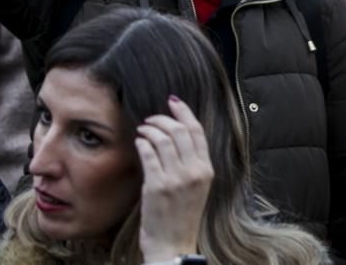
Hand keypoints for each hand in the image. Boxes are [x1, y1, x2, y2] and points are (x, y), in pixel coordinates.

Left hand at [135, 96, 213, 262]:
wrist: (173, 243)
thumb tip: (176, 135)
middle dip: (163, 119)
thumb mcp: (197, 186)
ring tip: (143, 129)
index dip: (185, 112)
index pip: (197, 131)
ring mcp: (176, 178)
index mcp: (206, 170)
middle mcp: (194, 171)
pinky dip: (142, 143)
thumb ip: (192, 163)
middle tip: (151, 118)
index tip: (174, 102)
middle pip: (180, 131)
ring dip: (150, 129)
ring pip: (163, 139)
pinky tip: (138, 142)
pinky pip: (148, 154)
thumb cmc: (182, 215)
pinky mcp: (157, 186)